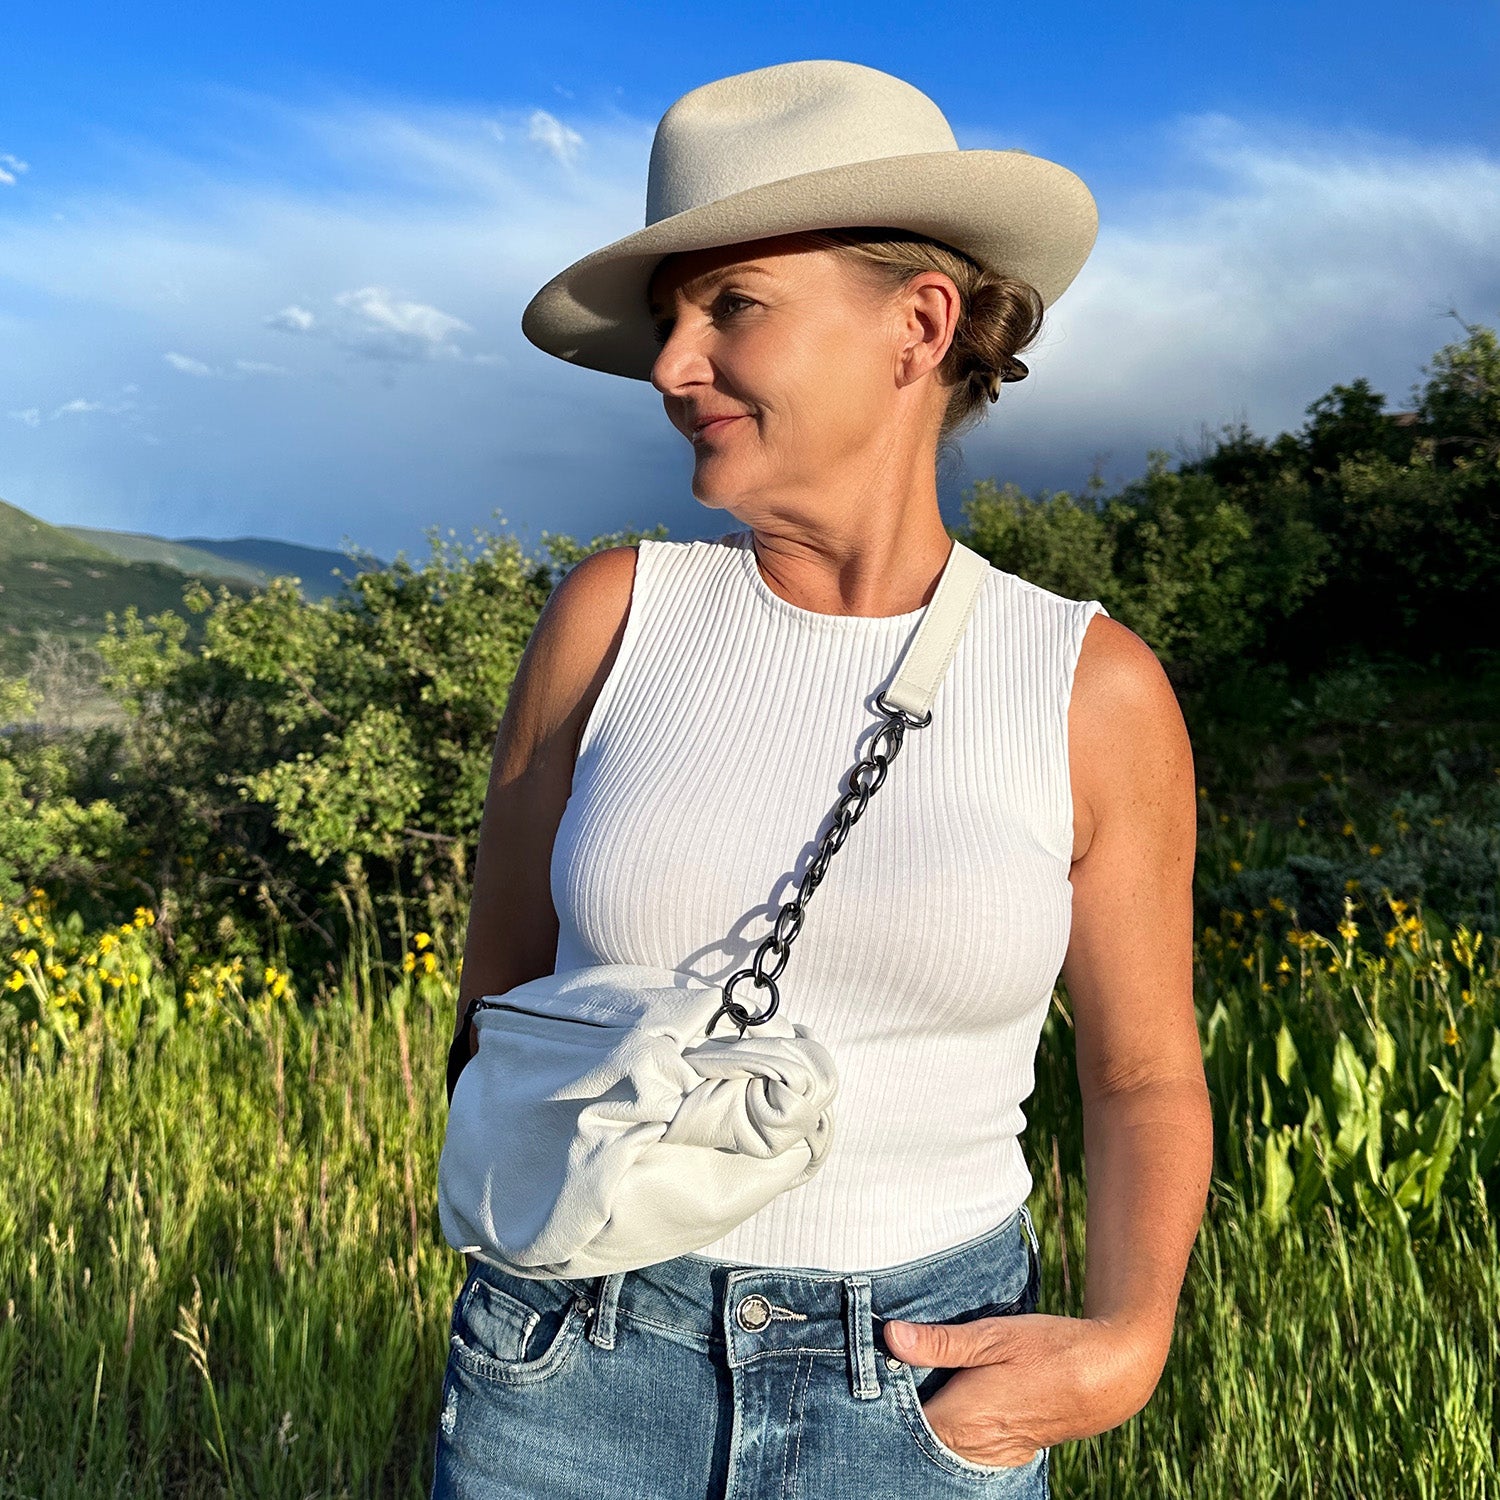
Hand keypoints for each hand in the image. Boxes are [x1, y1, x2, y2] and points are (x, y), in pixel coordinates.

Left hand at [883, 1311, 1158, 1468]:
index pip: (897, 1423)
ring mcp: (988, 1457)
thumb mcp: (993, 1335)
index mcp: (958, 1421)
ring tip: (912, 1378)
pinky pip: (960, 1449)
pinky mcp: (1003, 1455)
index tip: (865, 1368)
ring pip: (937, 1443)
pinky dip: (946, 1429)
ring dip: (924, 1417)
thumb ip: (940, 1342)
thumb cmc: (1049, 1350)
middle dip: (898, 1407)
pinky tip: (945, 1398)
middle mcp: (969, 1449)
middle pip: (914, 1436)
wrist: (1107, 1376)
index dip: (879, 1397)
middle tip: (885, 1367)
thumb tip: (891, 1336)